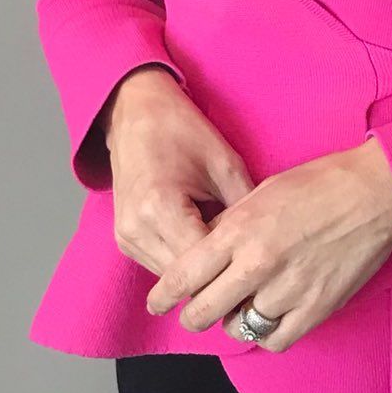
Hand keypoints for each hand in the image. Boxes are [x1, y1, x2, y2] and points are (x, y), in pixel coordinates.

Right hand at [103, 67, 257, 286]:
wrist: (135, 112)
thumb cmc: (181, 130)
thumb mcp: (225, 163)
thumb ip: (245, 208)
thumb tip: (266, 248)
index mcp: (160, 207)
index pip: (202, 265)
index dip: (235, 270)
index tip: (264, 273)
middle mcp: (137, 229)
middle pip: (186, 280)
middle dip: (219, 277)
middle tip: (254, 274)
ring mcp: (126, 238)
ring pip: (173, 279)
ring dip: (201, 275)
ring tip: (231, 260)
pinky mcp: (124, 240)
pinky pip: (161, 266)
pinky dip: (185, 263)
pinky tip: (207, 249)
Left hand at [143, 139, 391, 350]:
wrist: (375, 192)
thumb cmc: (319, 184)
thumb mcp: (259, 193)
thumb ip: (228, 227)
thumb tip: (203, 255)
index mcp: (239, 230)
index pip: (184, 275)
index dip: (163, 295)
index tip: (157, 302)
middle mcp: (258, 264)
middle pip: (204, 311)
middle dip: (193, 315)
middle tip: (194, 313)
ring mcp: (288, 290)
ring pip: (239, 328)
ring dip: (233, 322)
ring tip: (239, 308)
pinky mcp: (317, 308)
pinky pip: (276, 339)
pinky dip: (267, 333)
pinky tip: (269, 317)